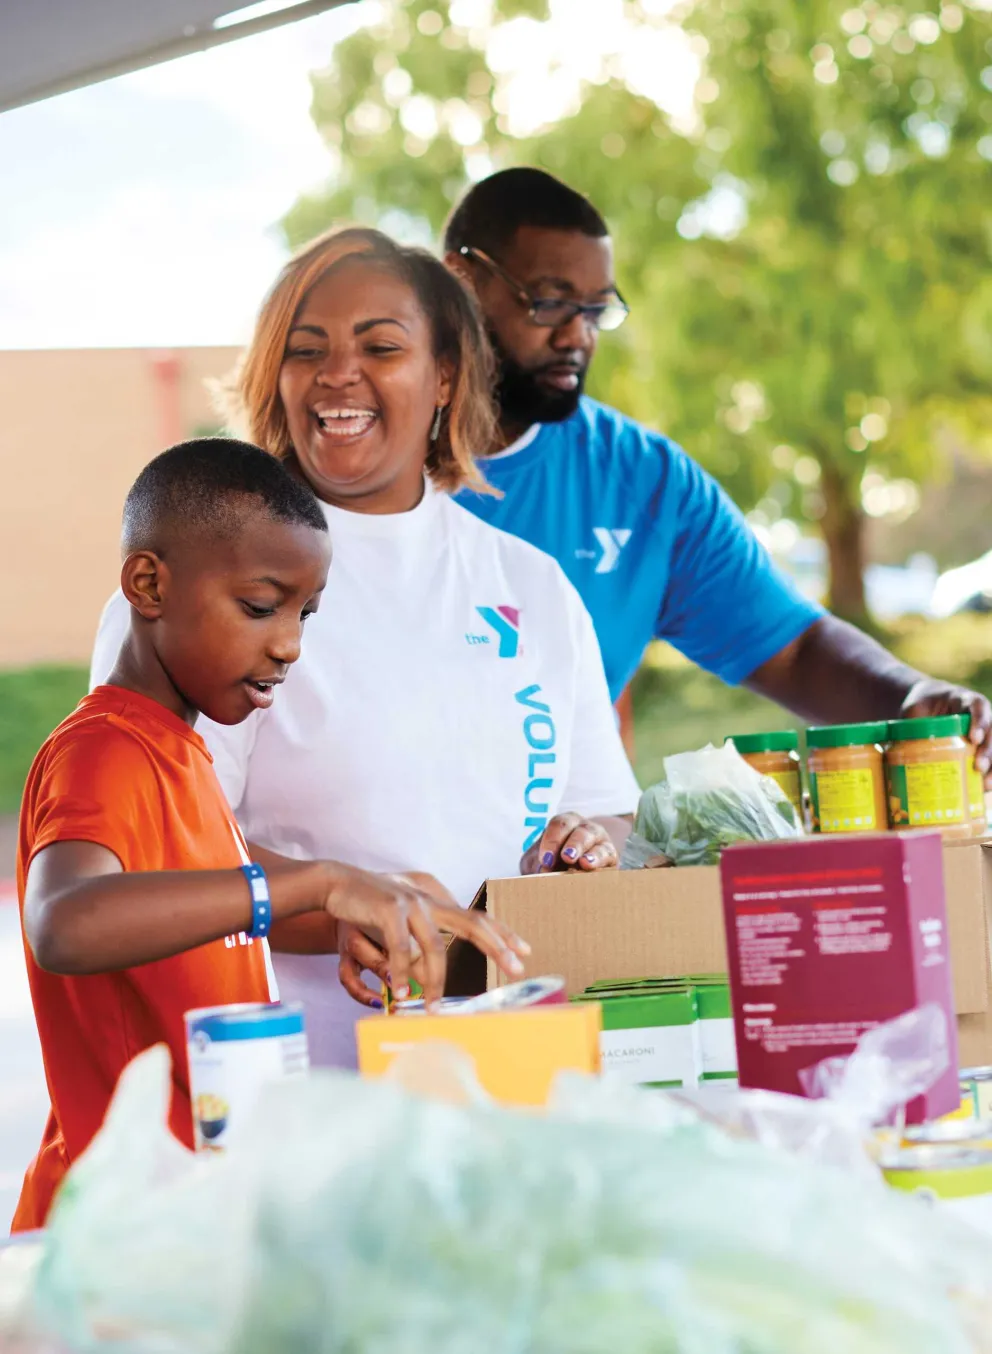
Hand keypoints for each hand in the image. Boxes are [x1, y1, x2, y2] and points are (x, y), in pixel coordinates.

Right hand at [326, 867, 528, 1010]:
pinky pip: (401, 947)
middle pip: (472, 924)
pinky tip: (401, 992)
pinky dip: (402, 972)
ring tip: (434, 1008)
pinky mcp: (389, 909)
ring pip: (434, 947)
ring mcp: (411, 904)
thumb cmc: (369, 905)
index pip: (477, 918)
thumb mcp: (400, 923)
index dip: (502, 934)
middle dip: (497, 946)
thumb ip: (417, 945)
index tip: (525, 950)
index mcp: (435, 905)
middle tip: (516, 968)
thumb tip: (429, 978)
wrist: (336, 882)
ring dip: (435, 981)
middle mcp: (429, 902)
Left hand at [520, 812, 618, 875]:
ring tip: (583, 863)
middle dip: (573, 844)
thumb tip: (543, 871)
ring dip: (589, 852)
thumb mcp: (540, 862)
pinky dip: (599, 861)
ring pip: (594, 840)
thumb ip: (537, 864)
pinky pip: (607, 854)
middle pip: (579, 830)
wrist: (576, 872)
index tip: (546, 859)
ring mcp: (599, 839)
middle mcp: (583, 827)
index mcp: (564, 823)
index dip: (552, 840)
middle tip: (566, 857)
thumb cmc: (553, 863)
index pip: (558, 825)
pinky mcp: (610, 855)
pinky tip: (591, 867)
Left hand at [901, 680, 991, 779]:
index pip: (977, 707)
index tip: (974, 739)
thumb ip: (910, 722)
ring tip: (985, 784)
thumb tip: (897, 747)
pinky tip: (984, 787)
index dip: (979, 723)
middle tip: (978, 766)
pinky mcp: (980, 746)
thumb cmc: (922, 705)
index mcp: (965, 700)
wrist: (930, 704)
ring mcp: (983, 731)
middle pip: (991, 731)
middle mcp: (980, 715)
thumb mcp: (915, 708)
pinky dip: (988, 773)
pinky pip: (989, 758)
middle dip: (987, 750)